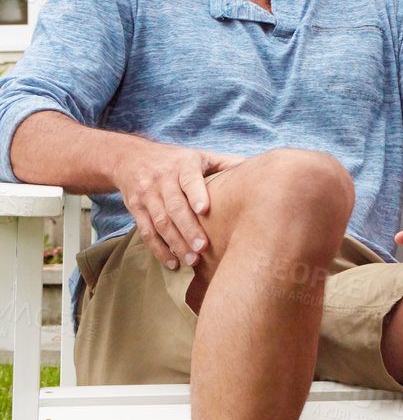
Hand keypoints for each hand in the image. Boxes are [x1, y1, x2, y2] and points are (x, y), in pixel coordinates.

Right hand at [113, 143, 244, 269]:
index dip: (196, 194)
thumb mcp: (199, 156)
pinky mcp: (135, 209)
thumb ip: (224, 164)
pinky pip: (146, 232)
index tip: (205, 210)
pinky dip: (158, 250)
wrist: (129, 158)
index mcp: (182, 165)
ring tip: (192, 261)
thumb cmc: (174, 160)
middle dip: (188, 228)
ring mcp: (147, 195)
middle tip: (203, 247)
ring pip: (160, 222)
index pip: (189, 180)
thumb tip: (256, 169)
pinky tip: (173, 263)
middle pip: (174, 206)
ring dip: (175, 243)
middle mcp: (162, 180)